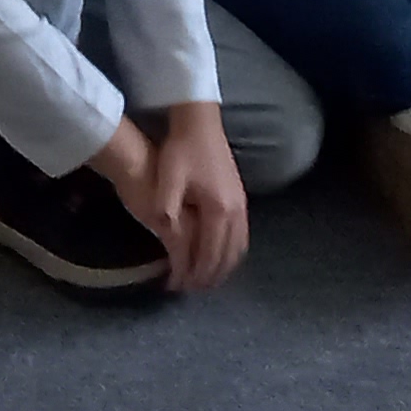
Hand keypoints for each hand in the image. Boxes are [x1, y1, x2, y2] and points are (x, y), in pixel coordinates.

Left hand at [101, 107, 250, 294]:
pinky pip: (241, 237)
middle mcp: (236, 212)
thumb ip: (168, 210)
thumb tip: (169, 241)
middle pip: (227, 258)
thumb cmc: (180, 149)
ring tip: (202, 278)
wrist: (199, 122)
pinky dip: (230, 253)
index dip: (194, 275)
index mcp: (219, 210)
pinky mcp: (241, 198)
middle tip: (188, 288)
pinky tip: (217, 256)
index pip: (209, 255)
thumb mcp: (168, 180)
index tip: (177, 286)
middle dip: (209, 277)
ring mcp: (242, 205)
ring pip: (238, 250)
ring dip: (222, 268)